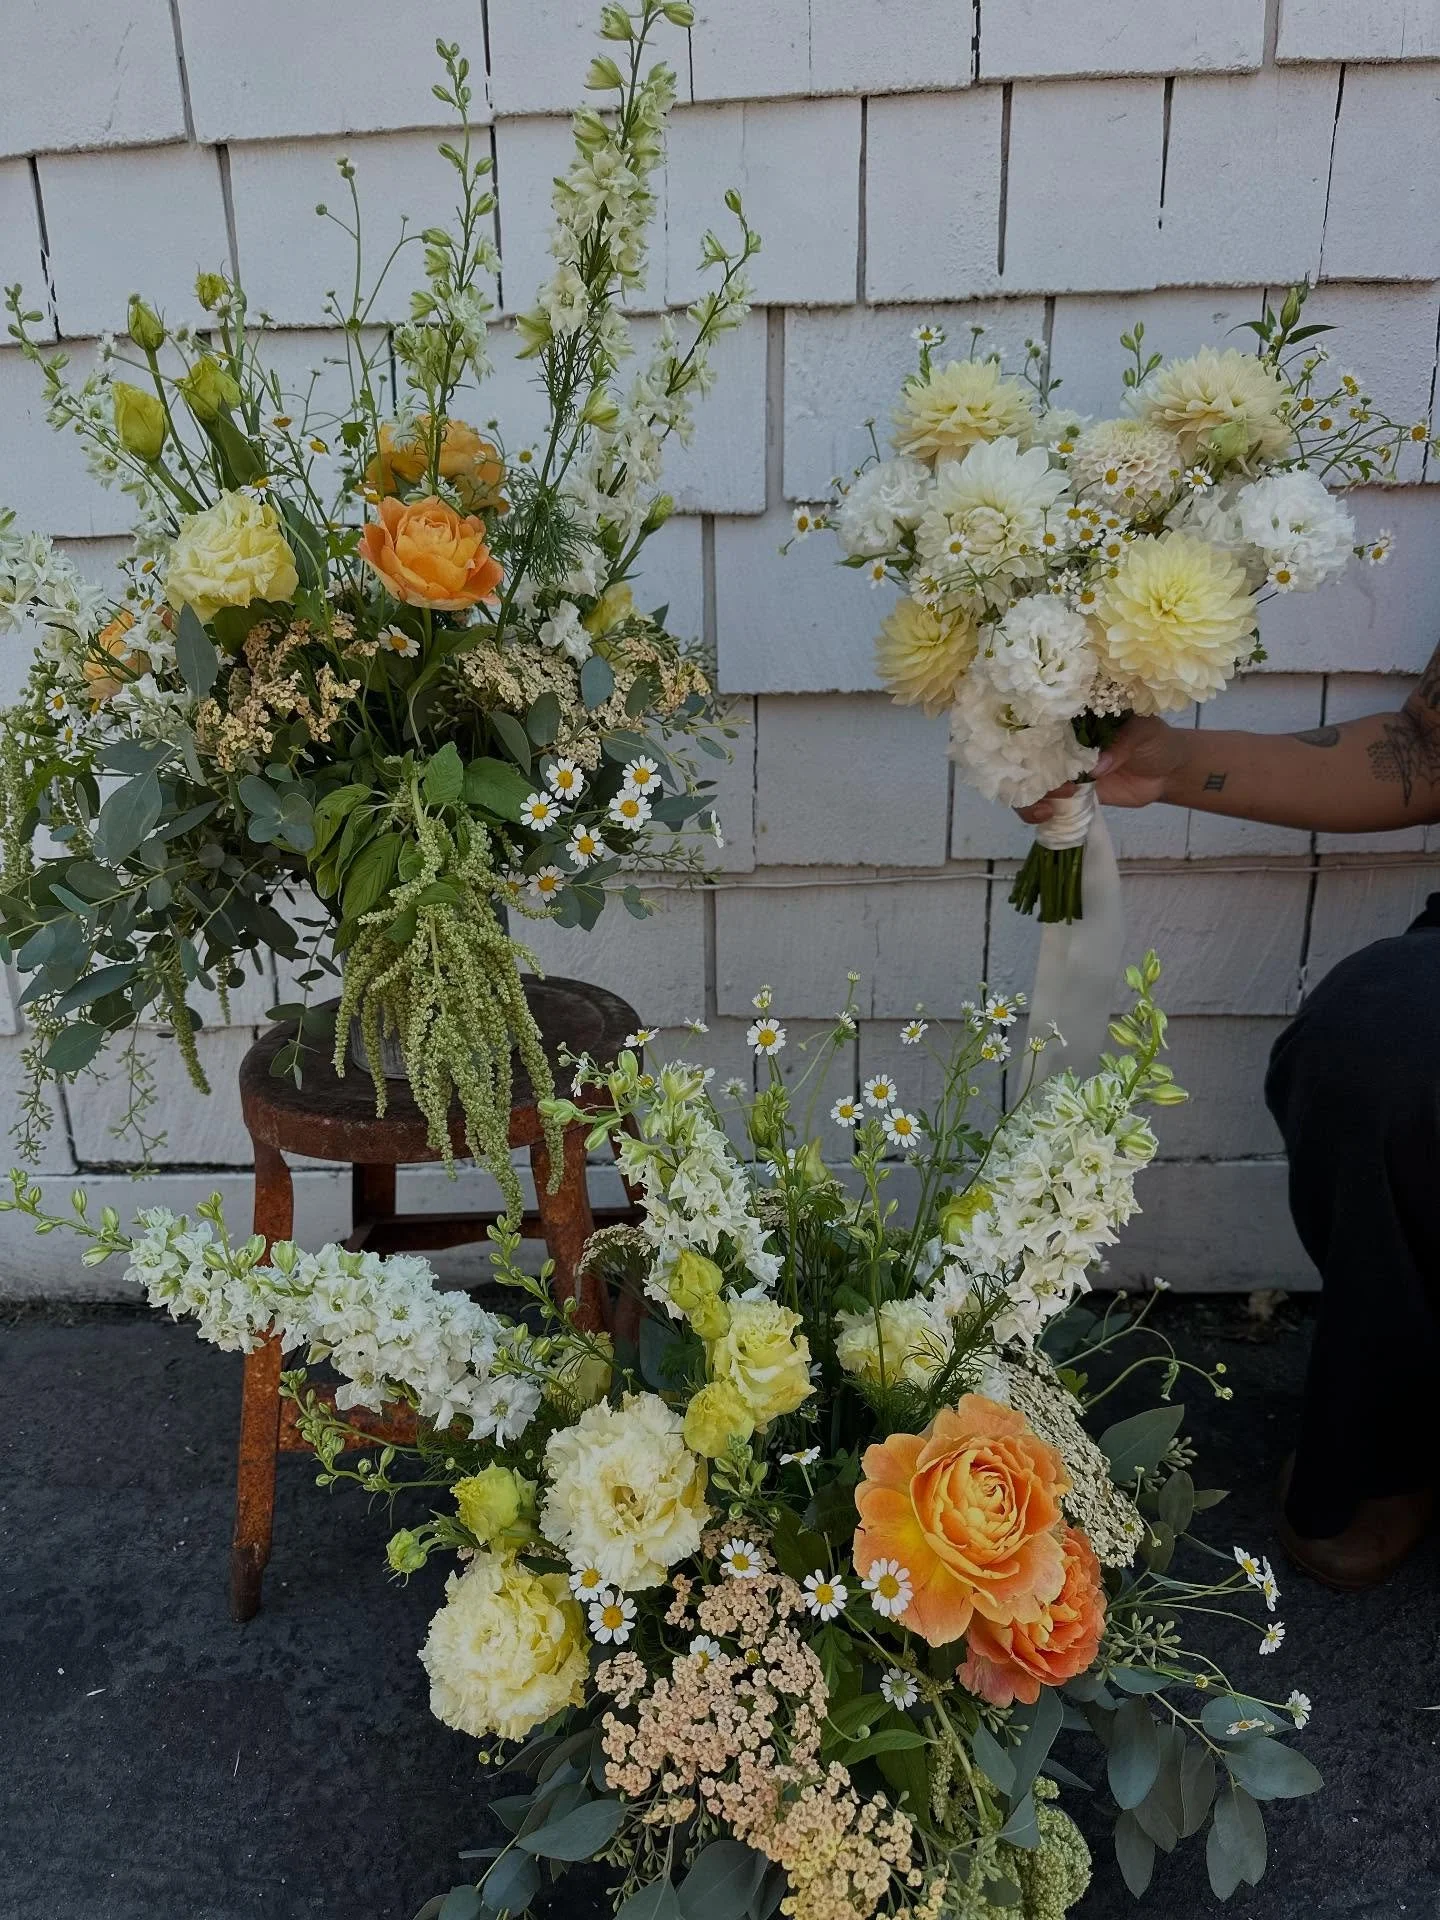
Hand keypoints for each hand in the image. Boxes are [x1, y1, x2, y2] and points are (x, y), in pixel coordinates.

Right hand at [1016, 714, 1190, 823]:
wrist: (1169, 772)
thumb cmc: (1156, 740)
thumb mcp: (1144, 731)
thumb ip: (1122, 744)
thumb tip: (1097, 766)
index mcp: (1075, 719)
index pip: (1041, 722)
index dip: (1028, 735)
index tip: (1032, 750)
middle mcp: (1062, 744)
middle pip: (1027, 756)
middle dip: (1029, 774)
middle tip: (1057, 787)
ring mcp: (1064, 771)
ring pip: (1031, 783)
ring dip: (1031, 797)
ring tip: (1049, 809)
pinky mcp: (1071, 794)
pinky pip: (1048, 802)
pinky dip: (1039, 811)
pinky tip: (1048, 816)